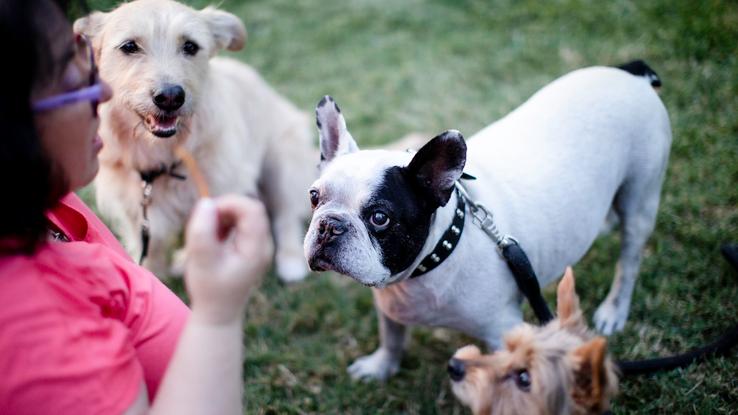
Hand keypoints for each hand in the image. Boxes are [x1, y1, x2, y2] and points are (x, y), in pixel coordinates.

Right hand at [184, 195, 272, 323]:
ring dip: (223, 216)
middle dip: (224, 209)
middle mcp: (264, 245)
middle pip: (250, 209)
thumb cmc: (208, 289)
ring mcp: (259, 245)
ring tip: (208, 235)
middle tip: (204, 226)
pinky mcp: (251, 246)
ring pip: (245, 214)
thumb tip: (207, 202)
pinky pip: (242, 222)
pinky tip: (214, 238)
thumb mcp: (200, 261)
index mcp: (257, 249)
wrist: (218, 313)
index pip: (252, 209)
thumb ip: (201, 231)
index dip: (229, 203)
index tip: (207, 215)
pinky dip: (226, 223)